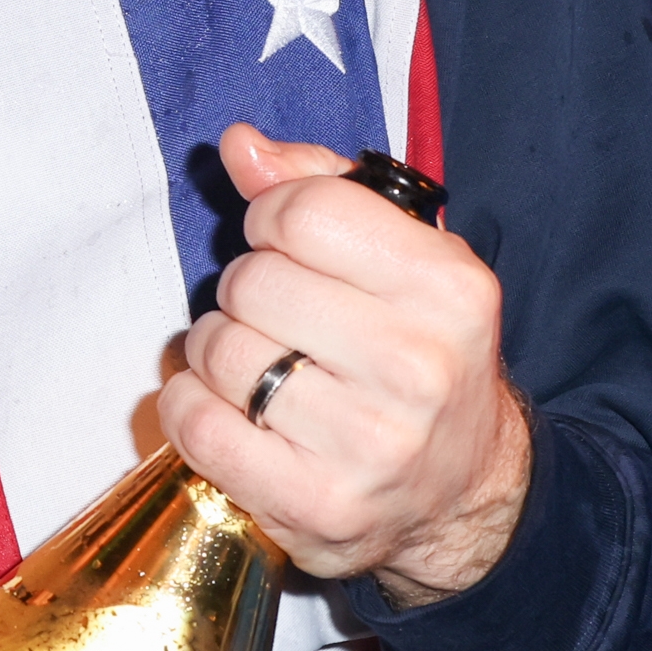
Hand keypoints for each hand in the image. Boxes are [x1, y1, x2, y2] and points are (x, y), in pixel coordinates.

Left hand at [156, 123, 530, 600]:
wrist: (463, 493)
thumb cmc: (419, 356)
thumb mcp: (406, 259)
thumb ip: (322, 189)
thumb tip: (240, 145)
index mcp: (449, 289)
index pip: (304, 213)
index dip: (269, 220)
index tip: (281, 244)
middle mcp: (417, 366)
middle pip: (253, 281)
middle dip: (244, 291)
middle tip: (275, 318)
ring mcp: (368, 444)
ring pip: (218, 351)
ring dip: (215, 350)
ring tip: (255, 365)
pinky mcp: (317, 505)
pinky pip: (196, 425)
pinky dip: (188, 406)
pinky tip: (225, 407)